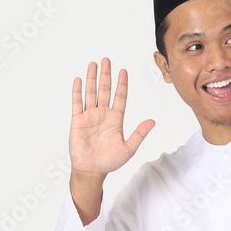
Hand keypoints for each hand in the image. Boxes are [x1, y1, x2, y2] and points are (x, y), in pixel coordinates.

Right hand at [70, 58, 153, 177]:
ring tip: (93, 64)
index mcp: (116, 119)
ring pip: (91, 93)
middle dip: (106, 75)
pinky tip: (79, 80)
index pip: (120, 97)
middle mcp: (103, 114)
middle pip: (105, 90)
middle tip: (106, 60)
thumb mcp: (129, 148)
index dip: (122, 84)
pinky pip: (77, 103)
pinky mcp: (77, 121)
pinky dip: (78, 91)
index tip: (123, 71)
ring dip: (92, 78)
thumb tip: (152, 122)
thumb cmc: (110, 161)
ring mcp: (90, 116)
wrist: (92, 170)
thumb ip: (139, 134)